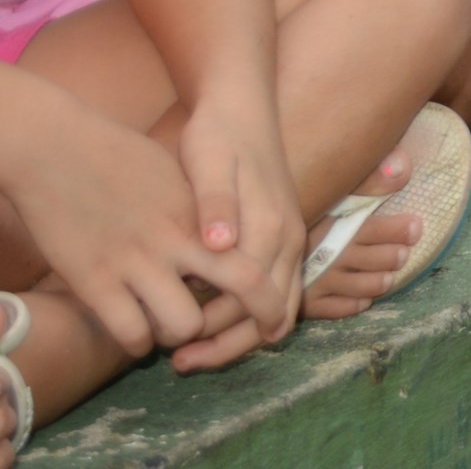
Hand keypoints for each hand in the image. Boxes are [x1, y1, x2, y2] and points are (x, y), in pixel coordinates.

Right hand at [0, 105, 252, 360]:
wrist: (52, 148)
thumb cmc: (114, 156)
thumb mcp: (174, 176)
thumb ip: (200, 212)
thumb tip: (221, 245)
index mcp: (202, 213)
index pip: (254, 262)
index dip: (264, 296)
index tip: (260, 312)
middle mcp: (179, 238)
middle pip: (242, 289)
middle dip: (238, 323)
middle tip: (219, 336)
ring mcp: (137, 261)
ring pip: (184, 325)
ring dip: (178, 334)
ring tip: (166, 326)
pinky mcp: (94, 281)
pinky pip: (132, 333)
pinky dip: (137, 340)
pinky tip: (134, 329)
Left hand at [163, 98, 306, 371]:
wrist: (243, 106)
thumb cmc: (218, 135)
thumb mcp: (210, 162)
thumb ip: (216, 204)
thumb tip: (219, 244)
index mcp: (272, 225)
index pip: (255, 296)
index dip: (219, 328)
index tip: (179, 349)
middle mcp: (290, 237)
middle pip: (273, 310)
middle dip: (231, 343)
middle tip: (181, 363)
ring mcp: (291, 236)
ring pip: (280, 303)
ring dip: (241, 334)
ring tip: (192, 353)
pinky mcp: (283, 234)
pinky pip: (277, 287)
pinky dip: (250, 313)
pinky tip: (211, 319)